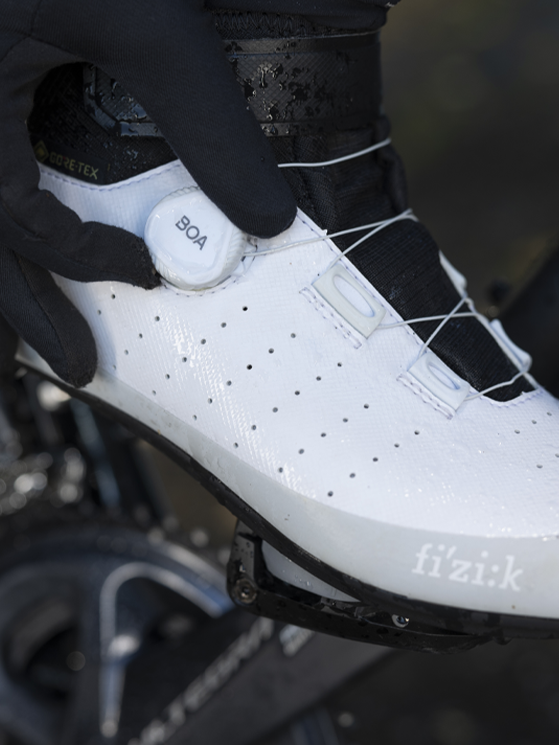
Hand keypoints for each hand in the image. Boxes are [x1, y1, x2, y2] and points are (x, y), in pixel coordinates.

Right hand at [0, 0, 295, 386]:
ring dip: (5, 278)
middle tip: (76, 370)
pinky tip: (23, 242)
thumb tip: (268, 219)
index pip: (20, 222)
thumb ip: (209, 125)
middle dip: (26, 311)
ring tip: (42, 335)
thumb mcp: (147, 21)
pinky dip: (3, 228)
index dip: (85, 260)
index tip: (146, 271)